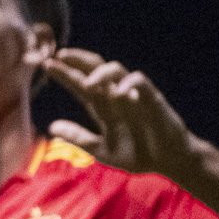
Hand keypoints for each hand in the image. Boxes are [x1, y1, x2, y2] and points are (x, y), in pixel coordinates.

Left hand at [44, 48, 193, 177]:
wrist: (170, 162)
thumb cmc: (138, 154)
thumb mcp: (102, 150)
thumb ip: (79, 138)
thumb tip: (51, 127)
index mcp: (104, 106)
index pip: (81, 85)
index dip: (66, 74)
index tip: (47, 65)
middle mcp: (117, 96)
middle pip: (96, 69)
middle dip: (79, 60)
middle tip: (60, 55)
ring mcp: (135, 97)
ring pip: (118, 71)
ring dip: (101, 74)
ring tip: (87, 83)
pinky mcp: (154, 101)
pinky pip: (143, 84)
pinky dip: (131, 83)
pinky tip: (119, 91)